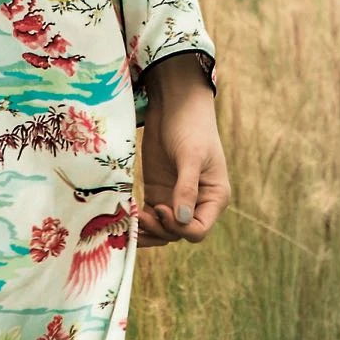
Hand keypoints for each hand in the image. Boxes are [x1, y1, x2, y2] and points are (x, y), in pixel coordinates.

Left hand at [135, 50, 228, 249]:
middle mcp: (196, 203)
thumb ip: (186, 188)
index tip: (162, 209)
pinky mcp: (158, 193)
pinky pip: (150, 217)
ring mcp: (175, 199)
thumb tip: (181, 220)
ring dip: (148, 231)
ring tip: (130, 224)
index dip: (180, 228)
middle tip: (141, 216)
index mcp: (213, 197)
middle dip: (161, 230)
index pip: (199, 229)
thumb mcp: (190, 156)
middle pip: (179, 233)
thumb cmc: (190, 126)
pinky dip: (139, 222)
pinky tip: (125, 220)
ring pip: (163, 230)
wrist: (175, 106)